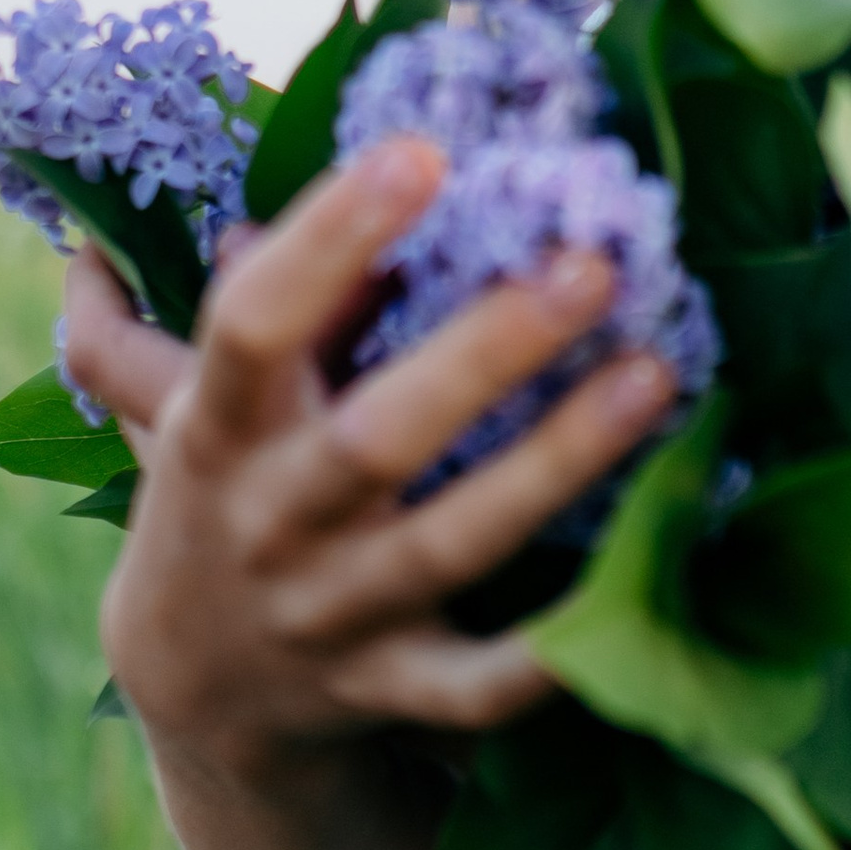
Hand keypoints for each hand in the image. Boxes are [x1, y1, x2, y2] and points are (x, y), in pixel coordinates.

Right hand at [61, 136, 678, 761]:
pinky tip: (642, 582)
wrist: (201, 695)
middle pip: (377, 440)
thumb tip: (268, 197)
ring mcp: (336, 615)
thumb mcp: (197, 403)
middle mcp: (274, 523)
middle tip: (585, 263)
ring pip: (451, 542)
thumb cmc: (218, 499)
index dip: (330, 239)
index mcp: (219, 432)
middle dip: (482, 354)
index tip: (419, 154)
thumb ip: (241, 306)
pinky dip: (553, 652)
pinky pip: (480, 685)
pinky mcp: (395, 690)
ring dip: (555, 463)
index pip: (257, 325)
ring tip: (653, 375)